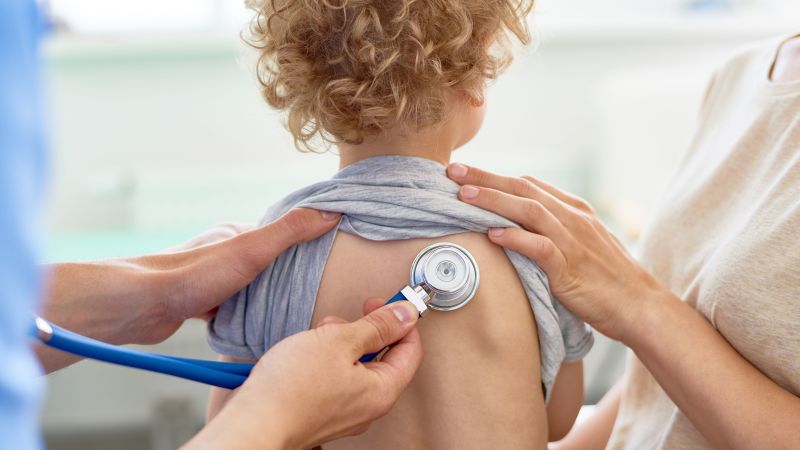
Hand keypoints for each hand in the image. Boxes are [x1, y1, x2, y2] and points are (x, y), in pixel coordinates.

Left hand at [40, 209, 339, 370]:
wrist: (140, 307)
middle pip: (265, 263)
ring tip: (290, 315)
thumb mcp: (251, 250)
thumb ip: (290, 232)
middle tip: (314, 295)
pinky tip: (256, 330)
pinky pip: (230, 310)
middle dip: (286, 277)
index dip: (304, 245)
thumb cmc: (193, 275)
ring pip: (248, 288)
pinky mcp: (197, 305)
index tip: (329, 259)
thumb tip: (331, 212)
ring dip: (264, 300)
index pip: (279, 235)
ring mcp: (209, 279)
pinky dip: (244, 318)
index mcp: (234, 233)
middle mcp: (221, 253)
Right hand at [189, 300, 422, 449]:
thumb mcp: (339, 340)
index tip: (382, 303)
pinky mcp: (322, 411)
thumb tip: (406, 314)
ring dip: (337, 343)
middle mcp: (367, 406)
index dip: (399, 320)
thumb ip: (377, 326)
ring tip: (314, 340)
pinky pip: (334, 377)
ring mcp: (344, 411)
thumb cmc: (291, 389)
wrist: (252, 423)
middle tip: (339, 321)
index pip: (410, 349)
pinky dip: (323, 360)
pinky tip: (303, 355)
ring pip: (353, 365)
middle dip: (361, 331)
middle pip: (380, 357)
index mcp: (382, 391)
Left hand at [446, 163, 667, 341]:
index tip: (467, 173)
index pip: (529, 185)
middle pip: (523, 189)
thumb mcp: (580, 246)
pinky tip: (492, 234)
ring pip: (529, 211)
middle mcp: (573, 218)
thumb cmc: (607, 280)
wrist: (641, 306)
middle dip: (486, 178)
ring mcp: (573, 241)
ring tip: (463, 197)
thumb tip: (516, 229)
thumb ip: (553, 233)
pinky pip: (541, 247)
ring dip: (493, 201)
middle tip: (453, 171)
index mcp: (574, 210)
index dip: (496, 177)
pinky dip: (516, 238)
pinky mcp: (571, 268)